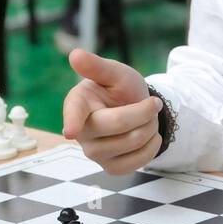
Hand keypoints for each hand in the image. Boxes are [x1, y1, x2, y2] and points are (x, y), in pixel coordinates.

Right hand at [62, 48, 160, 174]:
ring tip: (146, 118)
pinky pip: (139, 161)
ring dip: (150, 127)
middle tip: (152, 103)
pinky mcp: (110, 168)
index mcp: (76, 104)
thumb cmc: (119, 89)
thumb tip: (74, 55)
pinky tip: (147, 136)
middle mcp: (80, 132)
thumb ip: (97, 66)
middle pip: (119, 124)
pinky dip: (152, 146)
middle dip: (144, 111)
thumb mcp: (114, 73)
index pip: (74, 113)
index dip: (73, 121)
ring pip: (133, 142)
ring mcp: (94, 153)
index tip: (70, 131)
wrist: (136, 111)